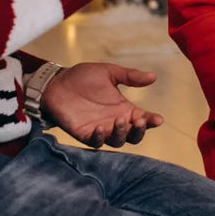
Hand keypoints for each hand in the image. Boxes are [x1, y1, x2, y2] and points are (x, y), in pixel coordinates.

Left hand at [41, 62, 163, 147]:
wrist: (56, 83)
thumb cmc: (83, 77)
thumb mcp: (109, 72)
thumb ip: (130, 76)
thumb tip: (153, 76)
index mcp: (123, 108)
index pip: (142, 119)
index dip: (151, 121)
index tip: (158, 119)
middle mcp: (114, 121)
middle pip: (133, 136)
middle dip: (139, 131)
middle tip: (137, 120)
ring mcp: (100, 129)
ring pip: (118, 141)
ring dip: (121, 134)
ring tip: (119, 120)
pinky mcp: (84, 134)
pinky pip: (96, 142)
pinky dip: (100, 138)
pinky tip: (101, 128)